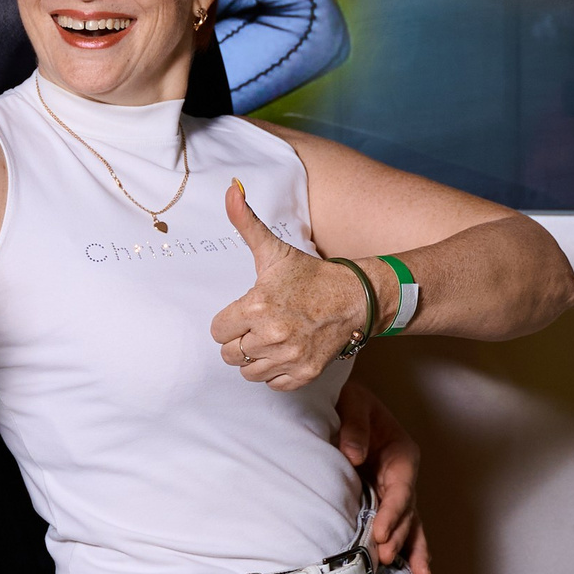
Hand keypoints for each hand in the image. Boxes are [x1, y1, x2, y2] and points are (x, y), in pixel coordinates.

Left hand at [209, 182, 375, 389]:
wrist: (356, 297)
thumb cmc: (311, 275)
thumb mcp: (274, 250)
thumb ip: (246, 223)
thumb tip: (230, 188)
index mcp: (258, 307)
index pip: (217, 331)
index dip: (229, 321)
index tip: (247, 312)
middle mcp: (272, 335)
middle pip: (230, 355)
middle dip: (240, 341)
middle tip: (260, 325)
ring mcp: (290, 357)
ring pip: (248, 373)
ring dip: (256, 359)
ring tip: (272, 339)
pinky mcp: (305, 373)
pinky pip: (273, 384)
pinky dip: (276, 372)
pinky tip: (287, 352)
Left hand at [337, 380, 431, 573]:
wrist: (342, 399)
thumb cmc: (350, 400)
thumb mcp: (353, 404)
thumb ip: (354, 428)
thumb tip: (353, 456)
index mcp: (402, 453)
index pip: (400, 489)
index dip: (392, 512)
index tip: (379, 532)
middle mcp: (403, 474)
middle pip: (407, 510)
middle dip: (399, 535)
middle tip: (387, 557)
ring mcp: (395, 488)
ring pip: (409, 522)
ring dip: (412, 547)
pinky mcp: (382, 496)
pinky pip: (396, 522)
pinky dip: (403, 542)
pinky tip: (410, 568)